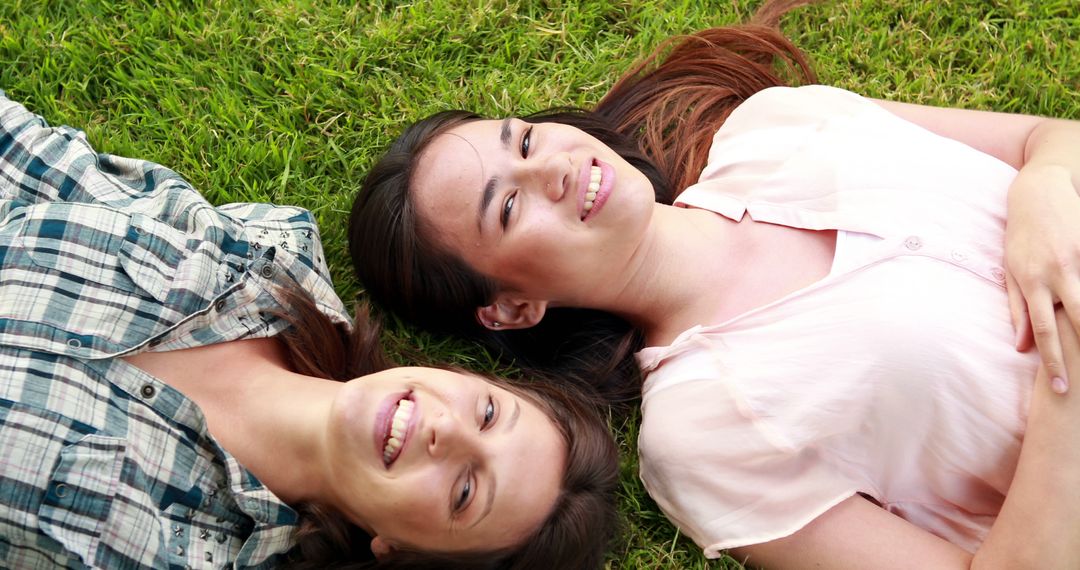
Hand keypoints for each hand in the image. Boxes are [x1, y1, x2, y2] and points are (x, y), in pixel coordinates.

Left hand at [1005, 163, 1079, 393]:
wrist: (1038, 191)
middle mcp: (1056, 272)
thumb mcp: (1012, 272)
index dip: (1054, 362)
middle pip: (1079, 320)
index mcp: (1032, 283)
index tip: (1061, 389)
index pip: (1045, 333)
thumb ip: (1018, 310)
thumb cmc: (1021, 237)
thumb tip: (1020, 349)